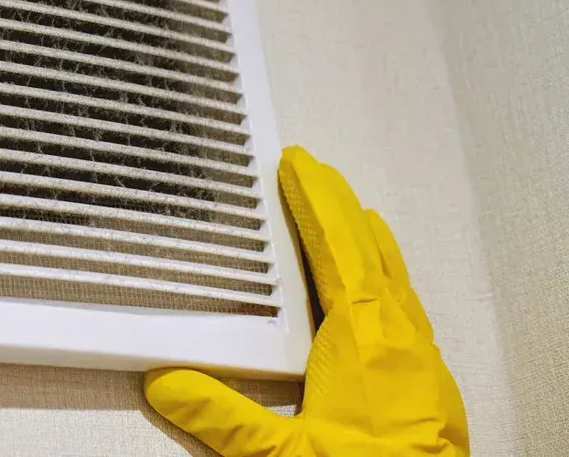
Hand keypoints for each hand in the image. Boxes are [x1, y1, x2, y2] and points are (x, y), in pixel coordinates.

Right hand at [145, 146, 467, 455]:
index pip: (337, 251)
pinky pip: (407, 309)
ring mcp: (421, 360)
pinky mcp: (429, 385)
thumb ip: (221, 416)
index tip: (299, 165)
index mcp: (365, 340)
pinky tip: (381, 291)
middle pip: (370, 252)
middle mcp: (400, 340)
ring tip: (353, 213)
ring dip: (368, 241)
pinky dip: (388, 279)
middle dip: (339, 207)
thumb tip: (164, 381)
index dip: (315, 203)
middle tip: (315, 170)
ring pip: (395, 279)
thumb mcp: (282, 455)